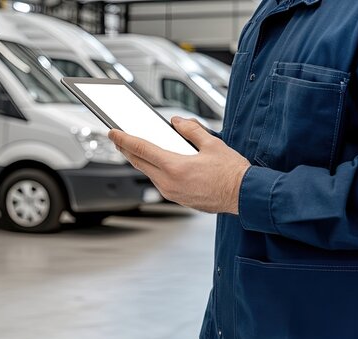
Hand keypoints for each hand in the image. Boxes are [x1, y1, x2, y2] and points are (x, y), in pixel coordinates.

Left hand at [108, 117, 250, 213]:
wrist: (244, 196)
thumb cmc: (232, 173)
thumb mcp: (212, 144)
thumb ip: (191, 130)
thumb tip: (177, 122)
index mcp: (175, 167)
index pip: (141, 149)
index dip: (123, 139)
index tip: (112, 132)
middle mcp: (169, 183)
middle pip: (139, 163)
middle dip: (126, 149)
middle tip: (118, 138)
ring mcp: (172, 193)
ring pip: (148, 173)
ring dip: (140, 160)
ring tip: (135, 147)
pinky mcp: (178, 199)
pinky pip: (159, 182)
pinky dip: (154, 170)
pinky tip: (157, 162)